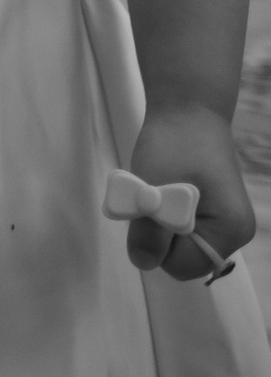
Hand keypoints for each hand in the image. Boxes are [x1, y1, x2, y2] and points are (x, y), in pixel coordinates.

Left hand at [124, 103, 255, 281]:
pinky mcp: (210, 214)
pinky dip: (163, 216)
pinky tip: (163, 192)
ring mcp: (222, 225)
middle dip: (158, 235)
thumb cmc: (175, 144)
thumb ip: (149, 230)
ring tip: (157, 191)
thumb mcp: (155, 187)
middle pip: (181, 259)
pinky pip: (178, 230)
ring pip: (176, 244)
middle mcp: (233, 234)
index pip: (182, 265)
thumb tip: (144, 263)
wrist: (188, 111)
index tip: (151, 208)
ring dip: (158, 224)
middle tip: (152, 197)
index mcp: (229, 231)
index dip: (157, 243)